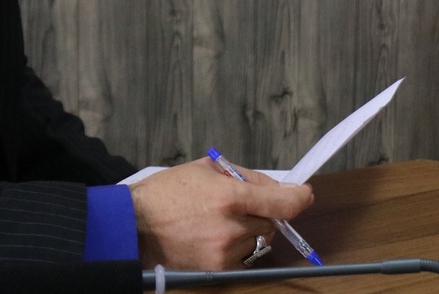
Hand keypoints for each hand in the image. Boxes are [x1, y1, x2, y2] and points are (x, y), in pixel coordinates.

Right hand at [128, 158, 313, 269]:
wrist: (133, 226)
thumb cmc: (166, 192)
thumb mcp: (206, 169)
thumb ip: (244, 175)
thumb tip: (273, 184)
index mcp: (230, 196)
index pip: (283, 203)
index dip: (300, 198)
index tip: (305, 193)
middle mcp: (232, 227)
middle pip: (272, 222)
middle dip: (265, 212)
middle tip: (243, 203)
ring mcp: (224, 252)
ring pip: (258, 241)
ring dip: (250, 230)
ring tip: (221, 220)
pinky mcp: (217, 269)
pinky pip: (243, 257)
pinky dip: (238, 246)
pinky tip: (216, 235)